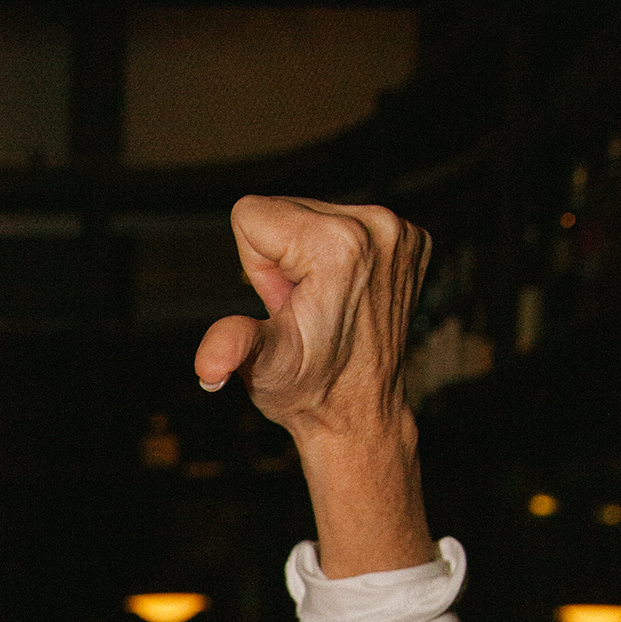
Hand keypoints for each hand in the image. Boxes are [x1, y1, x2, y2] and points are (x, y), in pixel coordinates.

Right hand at [193, 195, 436, 576]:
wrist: (360, 413)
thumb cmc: (310, 391)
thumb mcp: (264, 366)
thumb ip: (232, 348)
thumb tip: (208, 367)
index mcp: (336, 244)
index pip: (252, 213)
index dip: (255, 265)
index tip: (284, 303)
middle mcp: (376, 225)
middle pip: (286, 209)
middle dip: (283, 258)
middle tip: (305, 308)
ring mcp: (400, 232)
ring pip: (316, 214)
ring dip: (310, 258)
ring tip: (325, 305)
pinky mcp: (413, 240)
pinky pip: (350, 225)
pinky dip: (341, 258)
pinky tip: (347, 296)